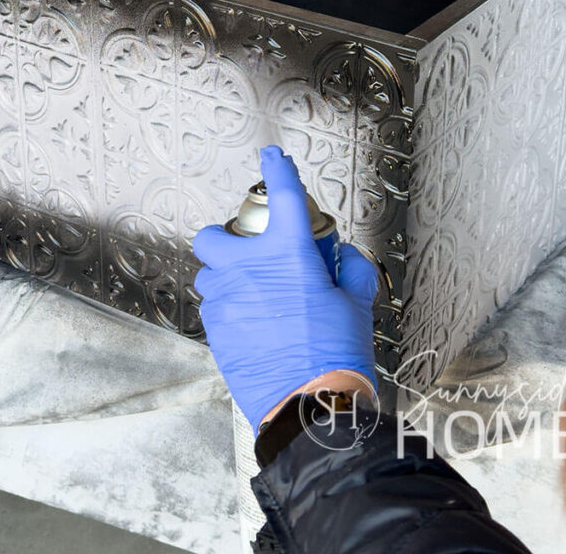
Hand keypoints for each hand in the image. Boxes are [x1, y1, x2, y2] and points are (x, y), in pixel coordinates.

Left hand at [192, 145, 377, 430]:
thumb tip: (345, 257)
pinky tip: (253, 324)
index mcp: (288, 254)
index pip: (282, 195)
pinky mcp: (215, 330)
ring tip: (252, 294)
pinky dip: (228, 308)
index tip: (273, 158)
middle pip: (212, 236)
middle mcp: (248, 270)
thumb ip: (353, 270)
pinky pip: (213, 307)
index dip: (278, 170)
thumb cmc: (334, 356)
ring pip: (209, 274)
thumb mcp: (356, 304)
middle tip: (248, 252)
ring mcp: (225, 301)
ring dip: (225, 277)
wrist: (310, 408)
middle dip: (225, 238)